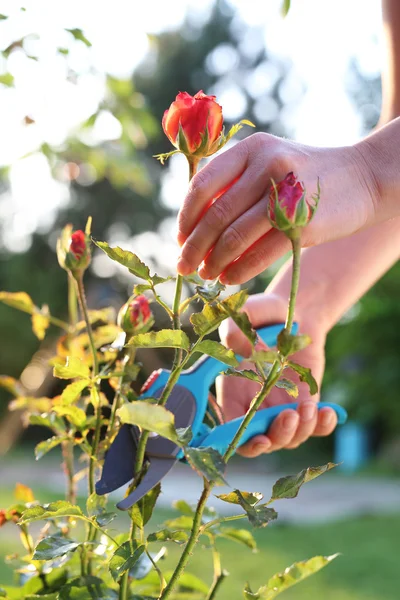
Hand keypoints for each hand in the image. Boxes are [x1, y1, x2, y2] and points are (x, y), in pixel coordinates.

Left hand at [176, 132, 378, 283]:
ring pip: (234, 236)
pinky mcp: (303, 222)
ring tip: (206, 275)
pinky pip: (260, 253)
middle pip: (215, 215)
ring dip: (214, 262)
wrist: (362, 178)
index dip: (185, 218)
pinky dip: (239, 270)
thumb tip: (193, 228)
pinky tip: (229, 279)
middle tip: (184, 267)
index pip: (202, 185)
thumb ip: (234, 184)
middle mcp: (266, 164)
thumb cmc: (305, 176)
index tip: (180, 240)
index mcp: (251, 148)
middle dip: (194, 247)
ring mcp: (286, 192)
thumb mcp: (269, 163)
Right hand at [217, 293, 336, 456]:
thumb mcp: (247, 315)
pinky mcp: (306, 405)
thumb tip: (239, 347)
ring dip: (301, 430)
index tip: (260, 438)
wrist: (295, 315)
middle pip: (263, 441)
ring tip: (309, 407)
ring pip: (290, 438)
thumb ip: (235, 330)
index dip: (243, 442)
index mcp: (233, 392)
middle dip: (277, 436)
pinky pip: (316, 427)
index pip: (232, 431)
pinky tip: (328, 412)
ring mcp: (281, 408)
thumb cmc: (264, 315)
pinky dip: (323, 425)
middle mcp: (255, 406)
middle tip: (289, 416)